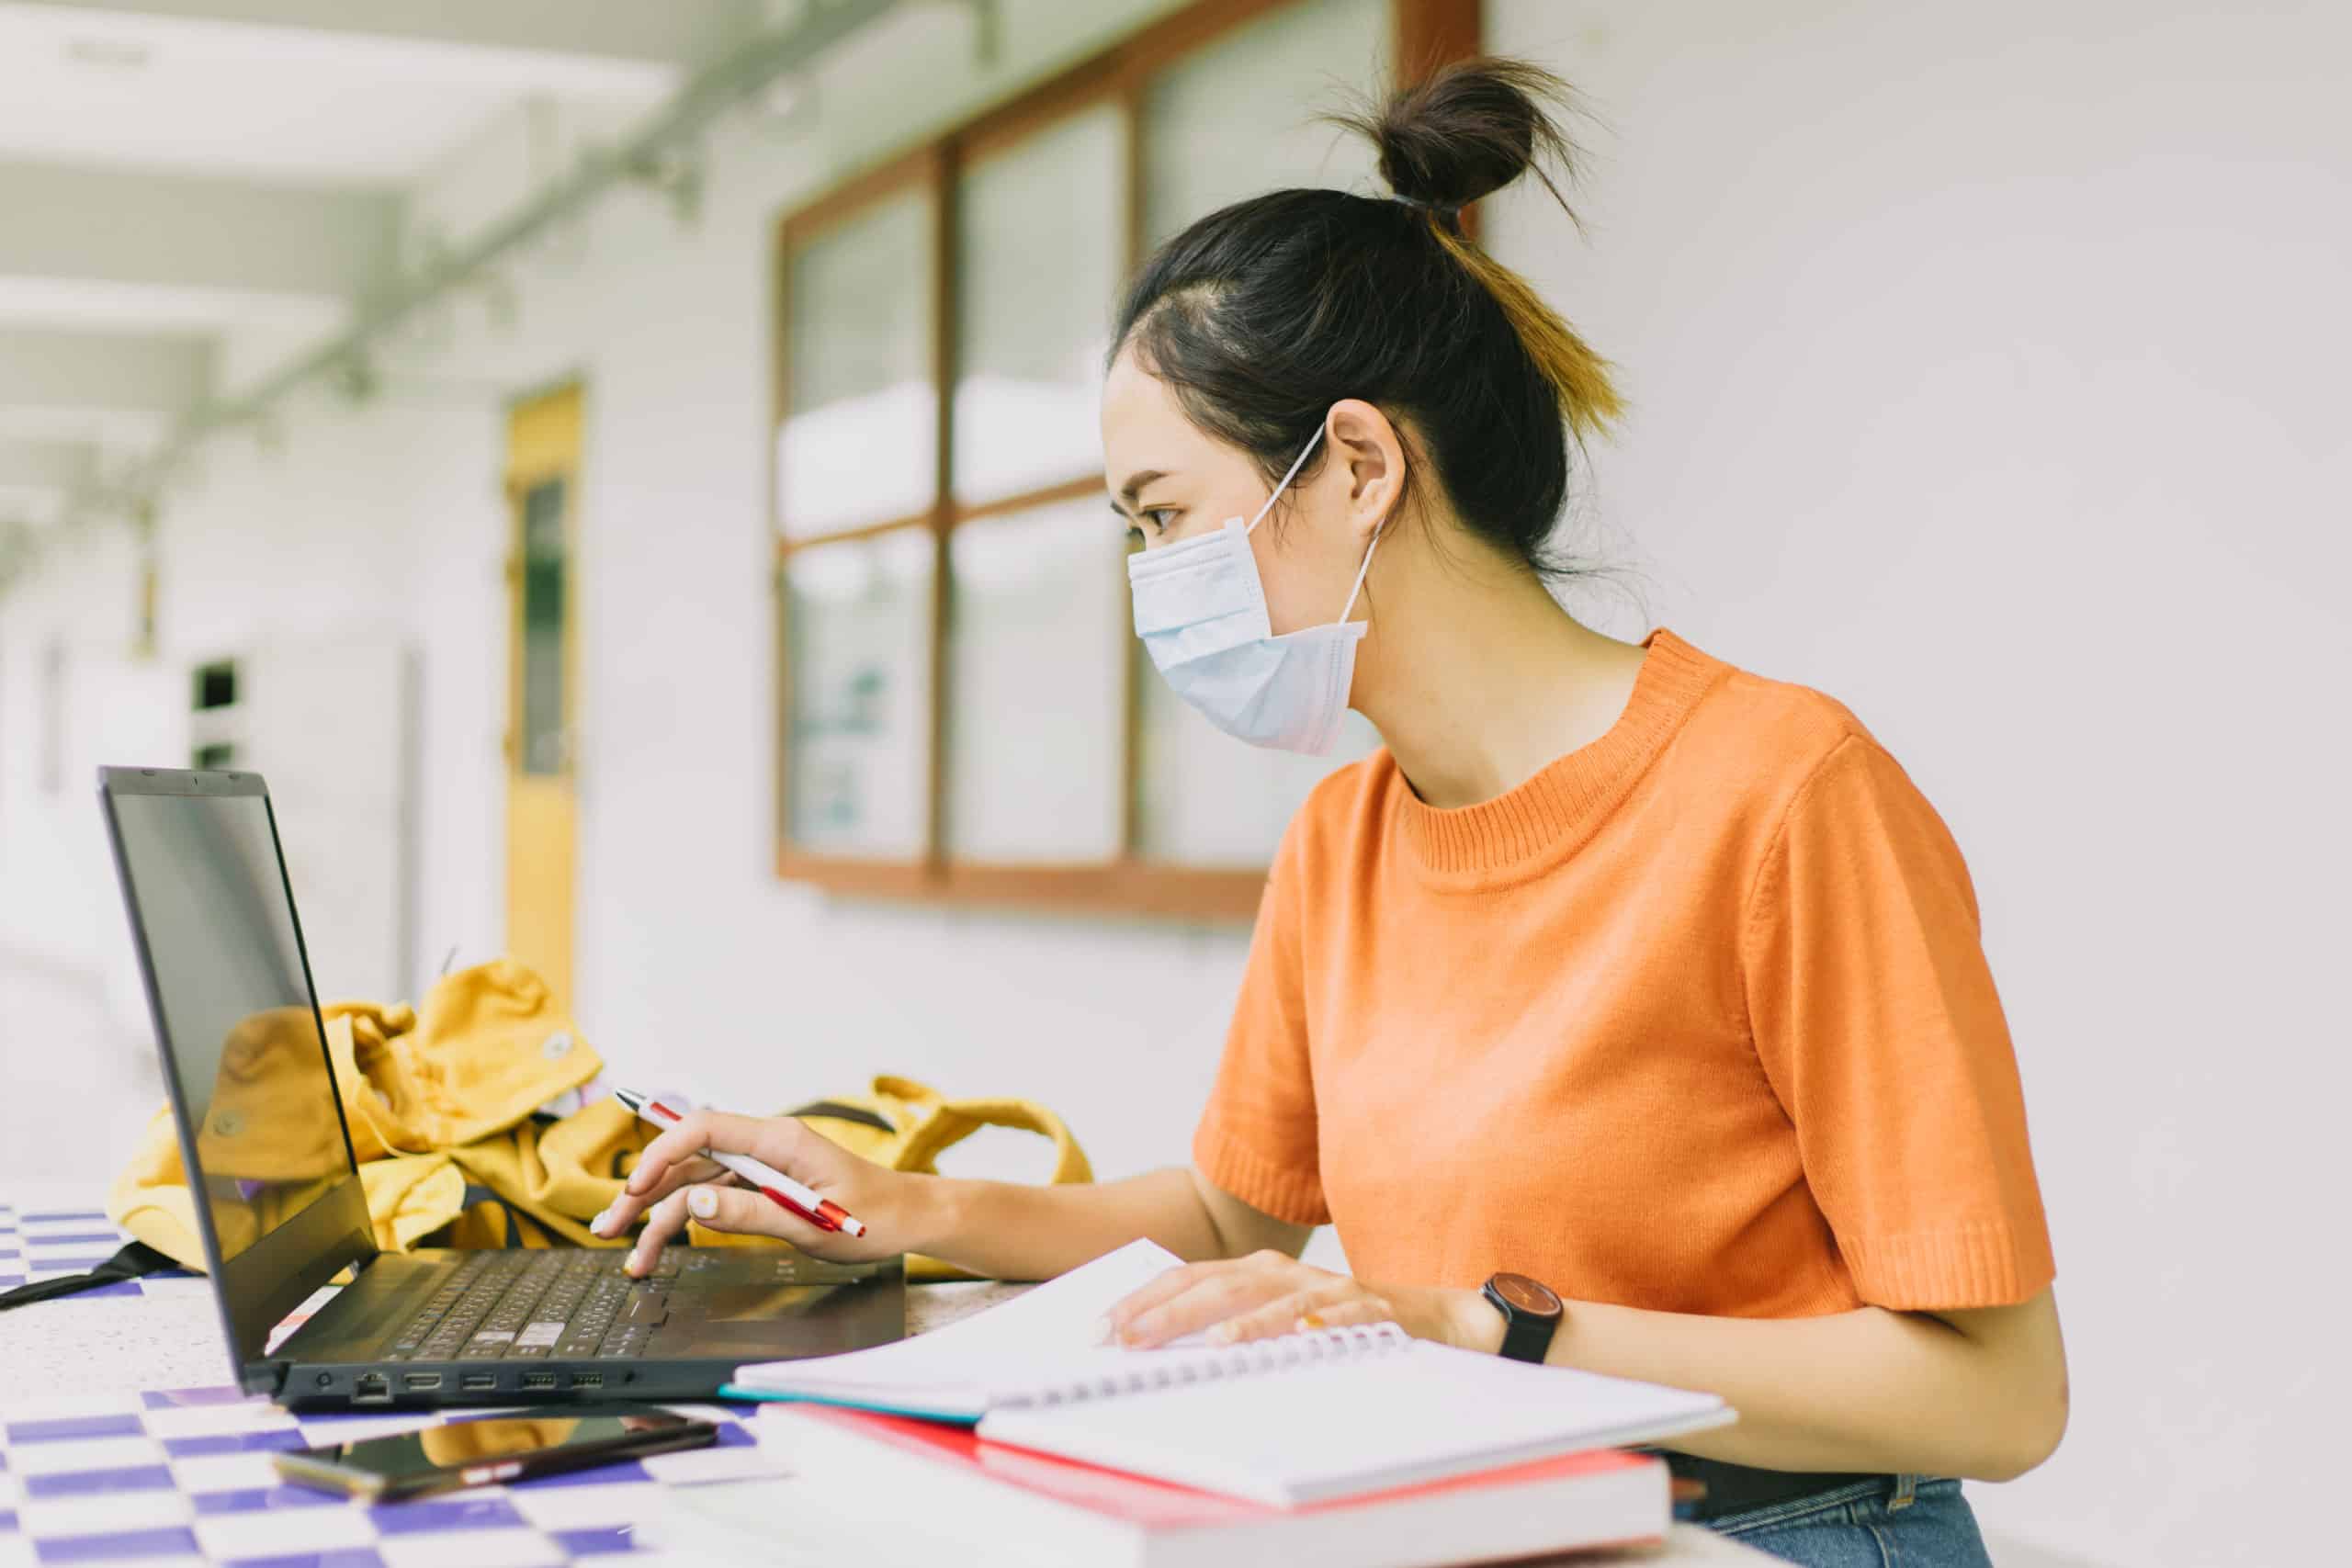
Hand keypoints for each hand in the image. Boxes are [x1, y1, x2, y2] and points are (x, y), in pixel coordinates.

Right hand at [588, 1108, 912, 1273]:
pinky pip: (713, 1196)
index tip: (636, 1187)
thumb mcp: (812, 1223)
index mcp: (780, 1140)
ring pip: (694, 1182)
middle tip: (608, 1225)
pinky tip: (661, 1245)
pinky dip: (685, 1220)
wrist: (907, 1219)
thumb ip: (752, 1214)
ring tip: (629, 1252)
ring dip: (657, 1213)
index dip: (663, 1153)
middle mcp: (765, 1146)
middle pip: (689, 1158)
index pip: (705, 1128)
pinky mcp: (762, 1185)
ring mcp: (762, 1165)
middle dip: (644, 1190)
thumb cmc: (873, 1216)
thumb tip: (696, 1205)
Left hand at [1102, 1249, 1492, 1351]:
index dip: (1142, 1301)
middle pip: (1217, 1287)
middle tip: (1127, 1342)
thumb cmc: (1335, 1323)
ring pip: (1276, 1300)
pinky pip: (1341, 1318)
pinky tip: (1296, 1338)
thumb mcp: (1274, 1316)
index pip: (1187, 1279)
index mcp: (1255, 1271)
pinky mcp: (1370, 1310)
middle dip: (1167, 1314)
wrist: (1428, 1318)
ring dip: (1241, 1321)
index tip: (1101, 1331)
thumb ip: (1224, 1320)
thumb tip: (1153, 1345)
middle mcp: (1284, 1273)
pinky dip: (1317, 1326)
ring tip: (1208, 1344)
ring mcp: (1327, 1290)